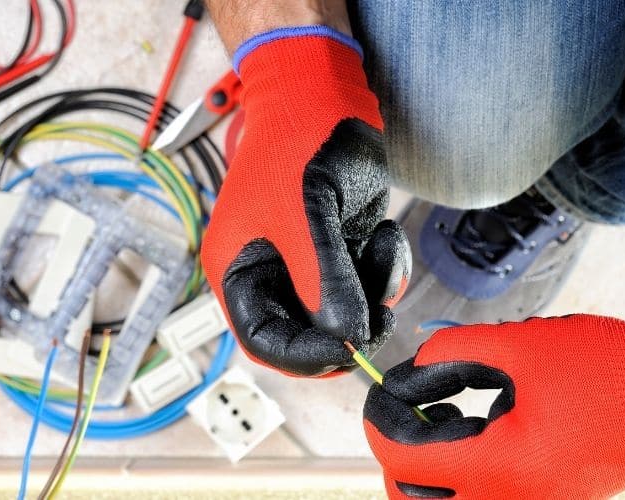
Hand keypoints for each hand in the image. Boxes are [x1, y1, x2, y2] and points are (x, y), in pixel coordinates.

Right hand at [200, 29, 411, 376]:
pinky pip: (367, 286)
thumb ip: (323, 283)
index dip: (304, 354)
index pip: (265, 341)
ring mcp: (308, 263)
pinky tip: (382, 236)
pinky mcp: (341, 250)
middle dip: (347, 328)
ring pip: (344, 314)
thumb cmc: (298, 141)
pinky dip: (384, 272)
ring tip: (378, 251)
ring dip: (373, 296)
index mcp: (241, 270)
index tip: (348, 349)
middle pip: (308, 334)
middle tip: (377, 315)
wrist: (326, 91)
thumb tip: (346, 340)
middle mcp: (273, 272)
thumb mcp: (306, 218)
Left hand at [363, 315, 624, 498]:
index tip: (384, 390)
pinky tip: (474, 423)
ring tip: (447, 413)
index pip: (402, 460)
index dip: (380, 419)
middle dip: (396, 451)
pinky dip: (459, 470)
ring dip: (426, 465)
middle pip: (412, 499)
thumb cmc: (614, 370)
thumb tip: (415, 364)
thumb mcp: (521, 347)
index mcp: (502, 468)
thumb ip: (453, 351)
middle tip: (411, 406)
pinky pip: (480, 499)